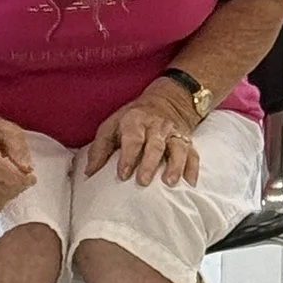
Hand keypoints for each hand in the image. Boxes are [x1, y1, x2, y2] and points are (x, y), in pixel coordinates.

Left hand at [85, 89, 202, 187]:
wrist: (167, 100)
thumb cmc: (132, 119)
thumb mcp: (111, 126)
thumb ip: (99, 148)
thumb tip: (89, 172)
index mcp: (135, 121)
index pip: (132, 138)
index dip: (128, 156)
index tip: (123, 174)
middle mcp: (157, 126)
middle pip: (155, 145)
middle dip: (149, 163)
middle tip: (143, 182)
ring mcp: (174, 133)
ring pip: (177, 149)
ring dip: (175, 166)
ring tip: (170, 182)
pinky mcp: (187, 140)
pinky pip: (193, 154)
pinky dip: (193, 168)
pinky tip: (190, 182)